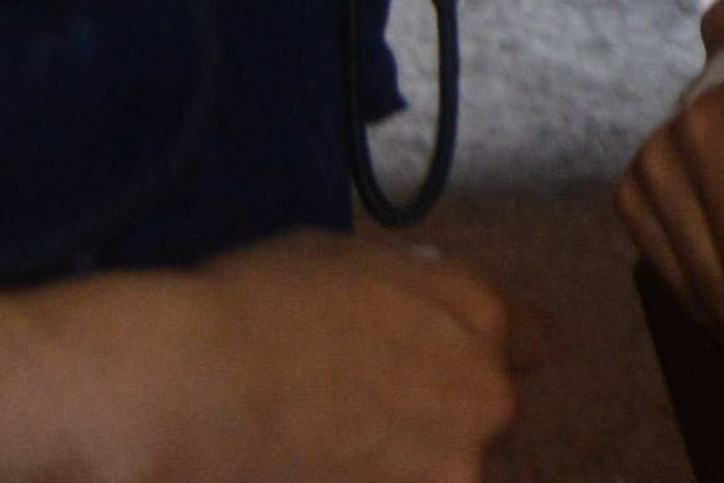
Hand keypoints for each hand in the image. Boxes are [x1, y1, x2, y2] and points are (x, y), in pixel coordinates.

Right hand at [82, 230, 528, 482]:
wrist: (191, 387)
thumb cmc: (252, 307)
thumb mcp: (343, 263)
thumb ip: (403, 295)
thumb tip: (403, 315)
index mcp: (475, 312)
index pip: (532, 340)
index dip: (487, 352)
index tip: (449, 365)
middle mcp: (481, 395)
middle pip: (483, 416)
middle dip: (438, 417)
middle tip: (364, 415)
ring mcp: (447, 468)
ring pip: (443, 467)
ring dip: (403, 462)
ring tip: (329, 451)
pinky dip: (369, 480)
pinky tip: (315, 468)